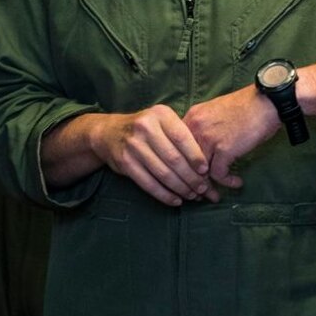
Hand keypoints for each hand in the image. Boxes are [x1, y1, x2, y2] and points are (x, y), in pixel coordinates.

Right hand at [92, 104, 215, 205]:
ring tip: (192, 195)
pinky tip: (175, 200)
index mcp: (160, 115)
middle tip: (203, 189)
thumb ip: (182, 136)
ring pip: (163, 173)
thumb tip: (206, 164)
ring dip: (180, 188)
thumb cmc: (146, 129)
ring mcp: (133, 146)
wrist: (109, 132)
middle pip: (174, 159)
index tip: (206, 171)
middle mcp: (146, 128)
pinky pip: (149, 183)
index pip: (182, 138)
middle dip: (191, 177)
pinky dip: (164, 195)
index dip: (196, 156)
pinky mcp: (125, 163)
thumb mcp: (162, 122)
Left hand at [181, 87, 279, 189]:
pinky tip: (236, 182)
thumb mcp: (216, 112)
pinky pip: (219, 174)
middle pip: (185, 162)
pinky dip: (227, 181)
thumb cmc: (246, 107)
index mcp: (191, 118)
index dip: (182, 166)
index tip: (189, 177)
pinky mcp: (224, 149)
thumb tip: (200, 151)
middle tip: (198, 194)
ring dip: (207, 187)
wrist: (267, 102)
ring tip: (214, 195)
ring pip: (199, 172)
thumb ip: (204, 128)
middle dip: (191, 181)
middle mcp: (195, 128)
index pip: (177, 148)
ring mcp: (208, 138)